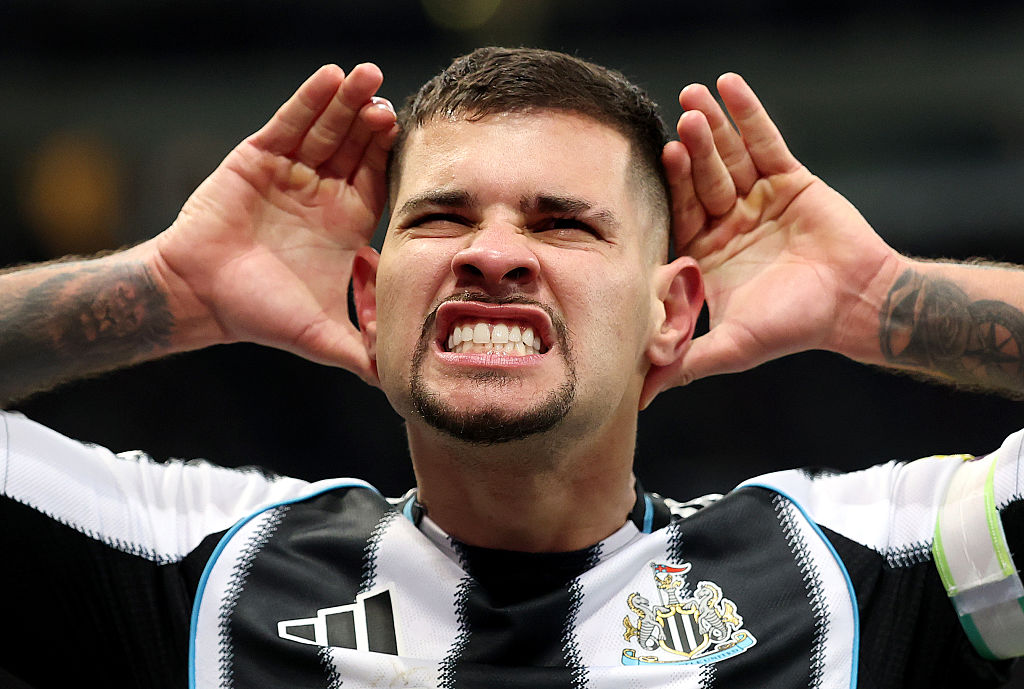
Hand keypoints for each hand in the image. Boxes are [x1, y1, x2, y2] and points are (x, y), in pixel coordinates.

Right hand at [153, 63, 396, 381]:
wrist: (204, 299)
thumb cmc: (262, 315)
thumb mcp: (323, 336)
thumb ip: (363, 355)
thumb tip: (401, 386)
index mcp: (345, 224)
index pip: (378, 182)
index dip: (392, 161)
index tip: (412, 143)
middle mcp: (322, 193)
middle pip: (356, 148)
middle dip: (373, 124)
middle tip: (392, 102)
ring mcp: (291, 173)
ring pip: (326, 130)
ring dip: (346, 102)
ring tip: (368, 76)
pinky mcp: (258, 158)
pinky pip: (289, 124)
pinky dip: (308, 101)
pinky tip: (329, 77)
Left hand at [643, 73, 899, 402]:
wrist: (856, 305)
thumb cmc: (793, 327)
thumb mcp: (730, 347)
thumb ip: (684, 364)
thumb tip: (638, 399)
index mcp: (706, 254)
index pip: (681, 213)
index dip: (675, 187)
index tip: (665, 158)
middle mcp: (727, 223)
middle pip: (704, 178)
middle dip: (695, 150)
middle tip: (684, 122)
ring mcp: (756, 199)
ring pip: (730, 156)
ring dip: (715, 126)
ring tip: (697, 96)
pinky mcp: (790, 179)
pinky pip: (766, 141)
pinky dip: (750, 114)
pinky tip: (730, 86)